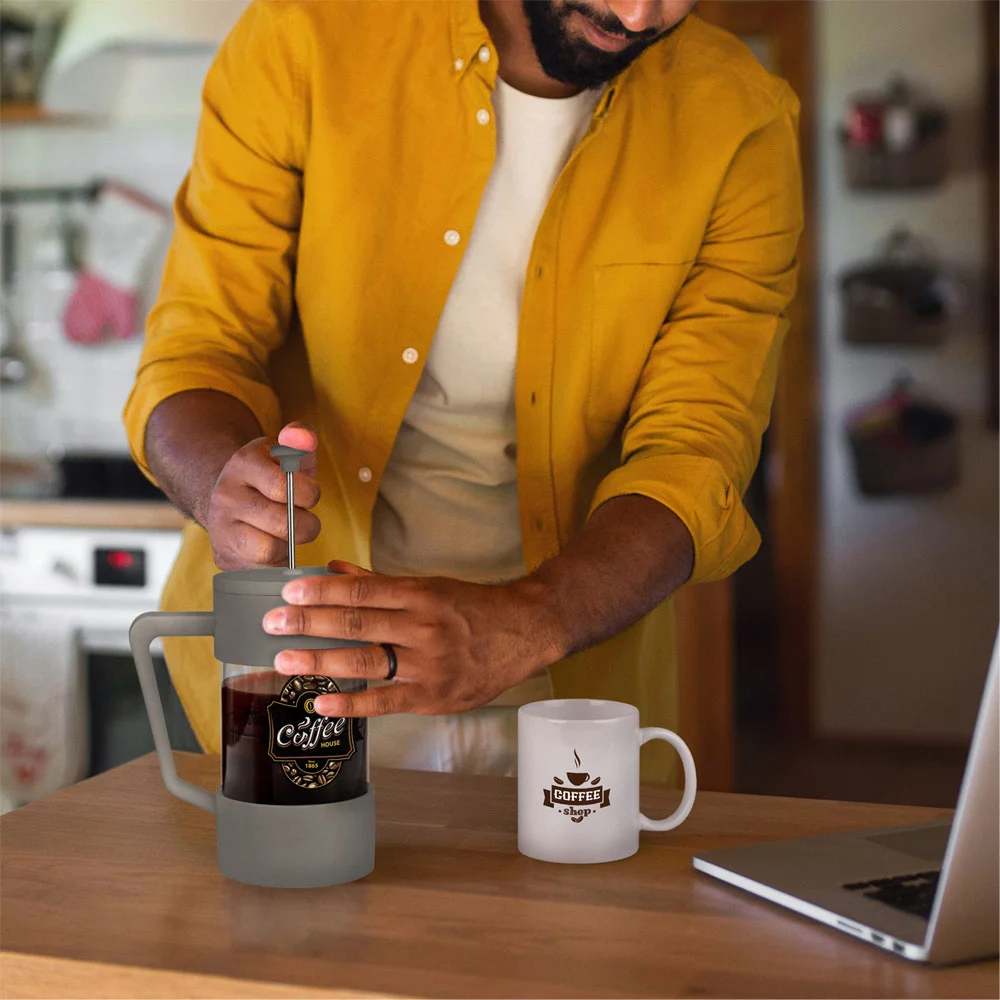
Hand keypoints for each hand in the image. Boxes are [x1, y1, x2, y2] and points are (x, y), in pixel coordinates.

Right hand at [204, 422, 320, 569]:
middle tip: (304, 518)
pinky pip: (261, 571)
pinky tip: (277, 547)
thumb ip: (302, 437)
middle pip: (281, 523)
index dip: (308, 494)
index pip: (282, 486)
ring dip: (290, 546)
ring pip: (268, 551)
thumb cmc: (273, 474)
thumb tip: (301, 437)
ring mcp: (220, 529)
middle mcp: (225, 496)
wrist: (234, 496)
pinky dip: (277, 563)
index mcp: (243, 464)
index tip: (309, 493)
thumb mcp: (288, 450)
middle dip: (306, 524)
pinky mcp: (224, 557)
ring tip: (289, 533)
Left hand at [262, 561, 566, 716]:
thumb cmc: (473, 607)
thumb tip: (334, 570)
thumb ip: (378, 584)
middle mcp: (423, 627)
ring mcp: (429, 665)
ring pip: (366, 663)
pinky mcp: (434, 696)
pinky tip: (322, 699)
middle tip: (272, 624)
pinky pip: (386, 702)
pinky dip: (352, 703)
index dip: (322, 593)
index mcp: (420, 594)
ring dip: (321, 660)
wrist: (525, 633)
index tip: (289, 592)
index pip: (362, 593)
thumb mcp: (429, 586)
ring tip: (284, 660)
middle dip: (310, 624)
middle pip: (358, 625)